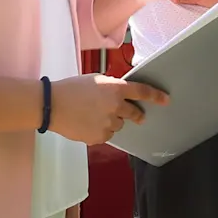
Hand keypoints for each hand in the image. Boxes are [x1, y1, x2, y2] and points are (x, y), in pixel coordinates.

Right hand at [48, 73, 168, 144]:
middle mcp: (115, 107)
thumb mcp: (94, 80)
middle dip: (136, 114)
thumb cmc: (70, 89)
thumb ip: (110, 87)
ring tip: (93, 116)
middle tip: (138, 116)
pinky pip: (107, 135)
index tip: (166, 100)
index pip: (142, 92)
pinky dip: (101, 130)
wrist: (51, 105)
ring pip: (119, 125)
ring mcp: (108, 124)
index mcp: (115, 89)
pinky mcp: (99, 137)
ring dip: (113, 121)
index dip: (156, 96)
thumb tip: (119, 95)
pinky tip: (87, 124)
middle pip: (134, 113)